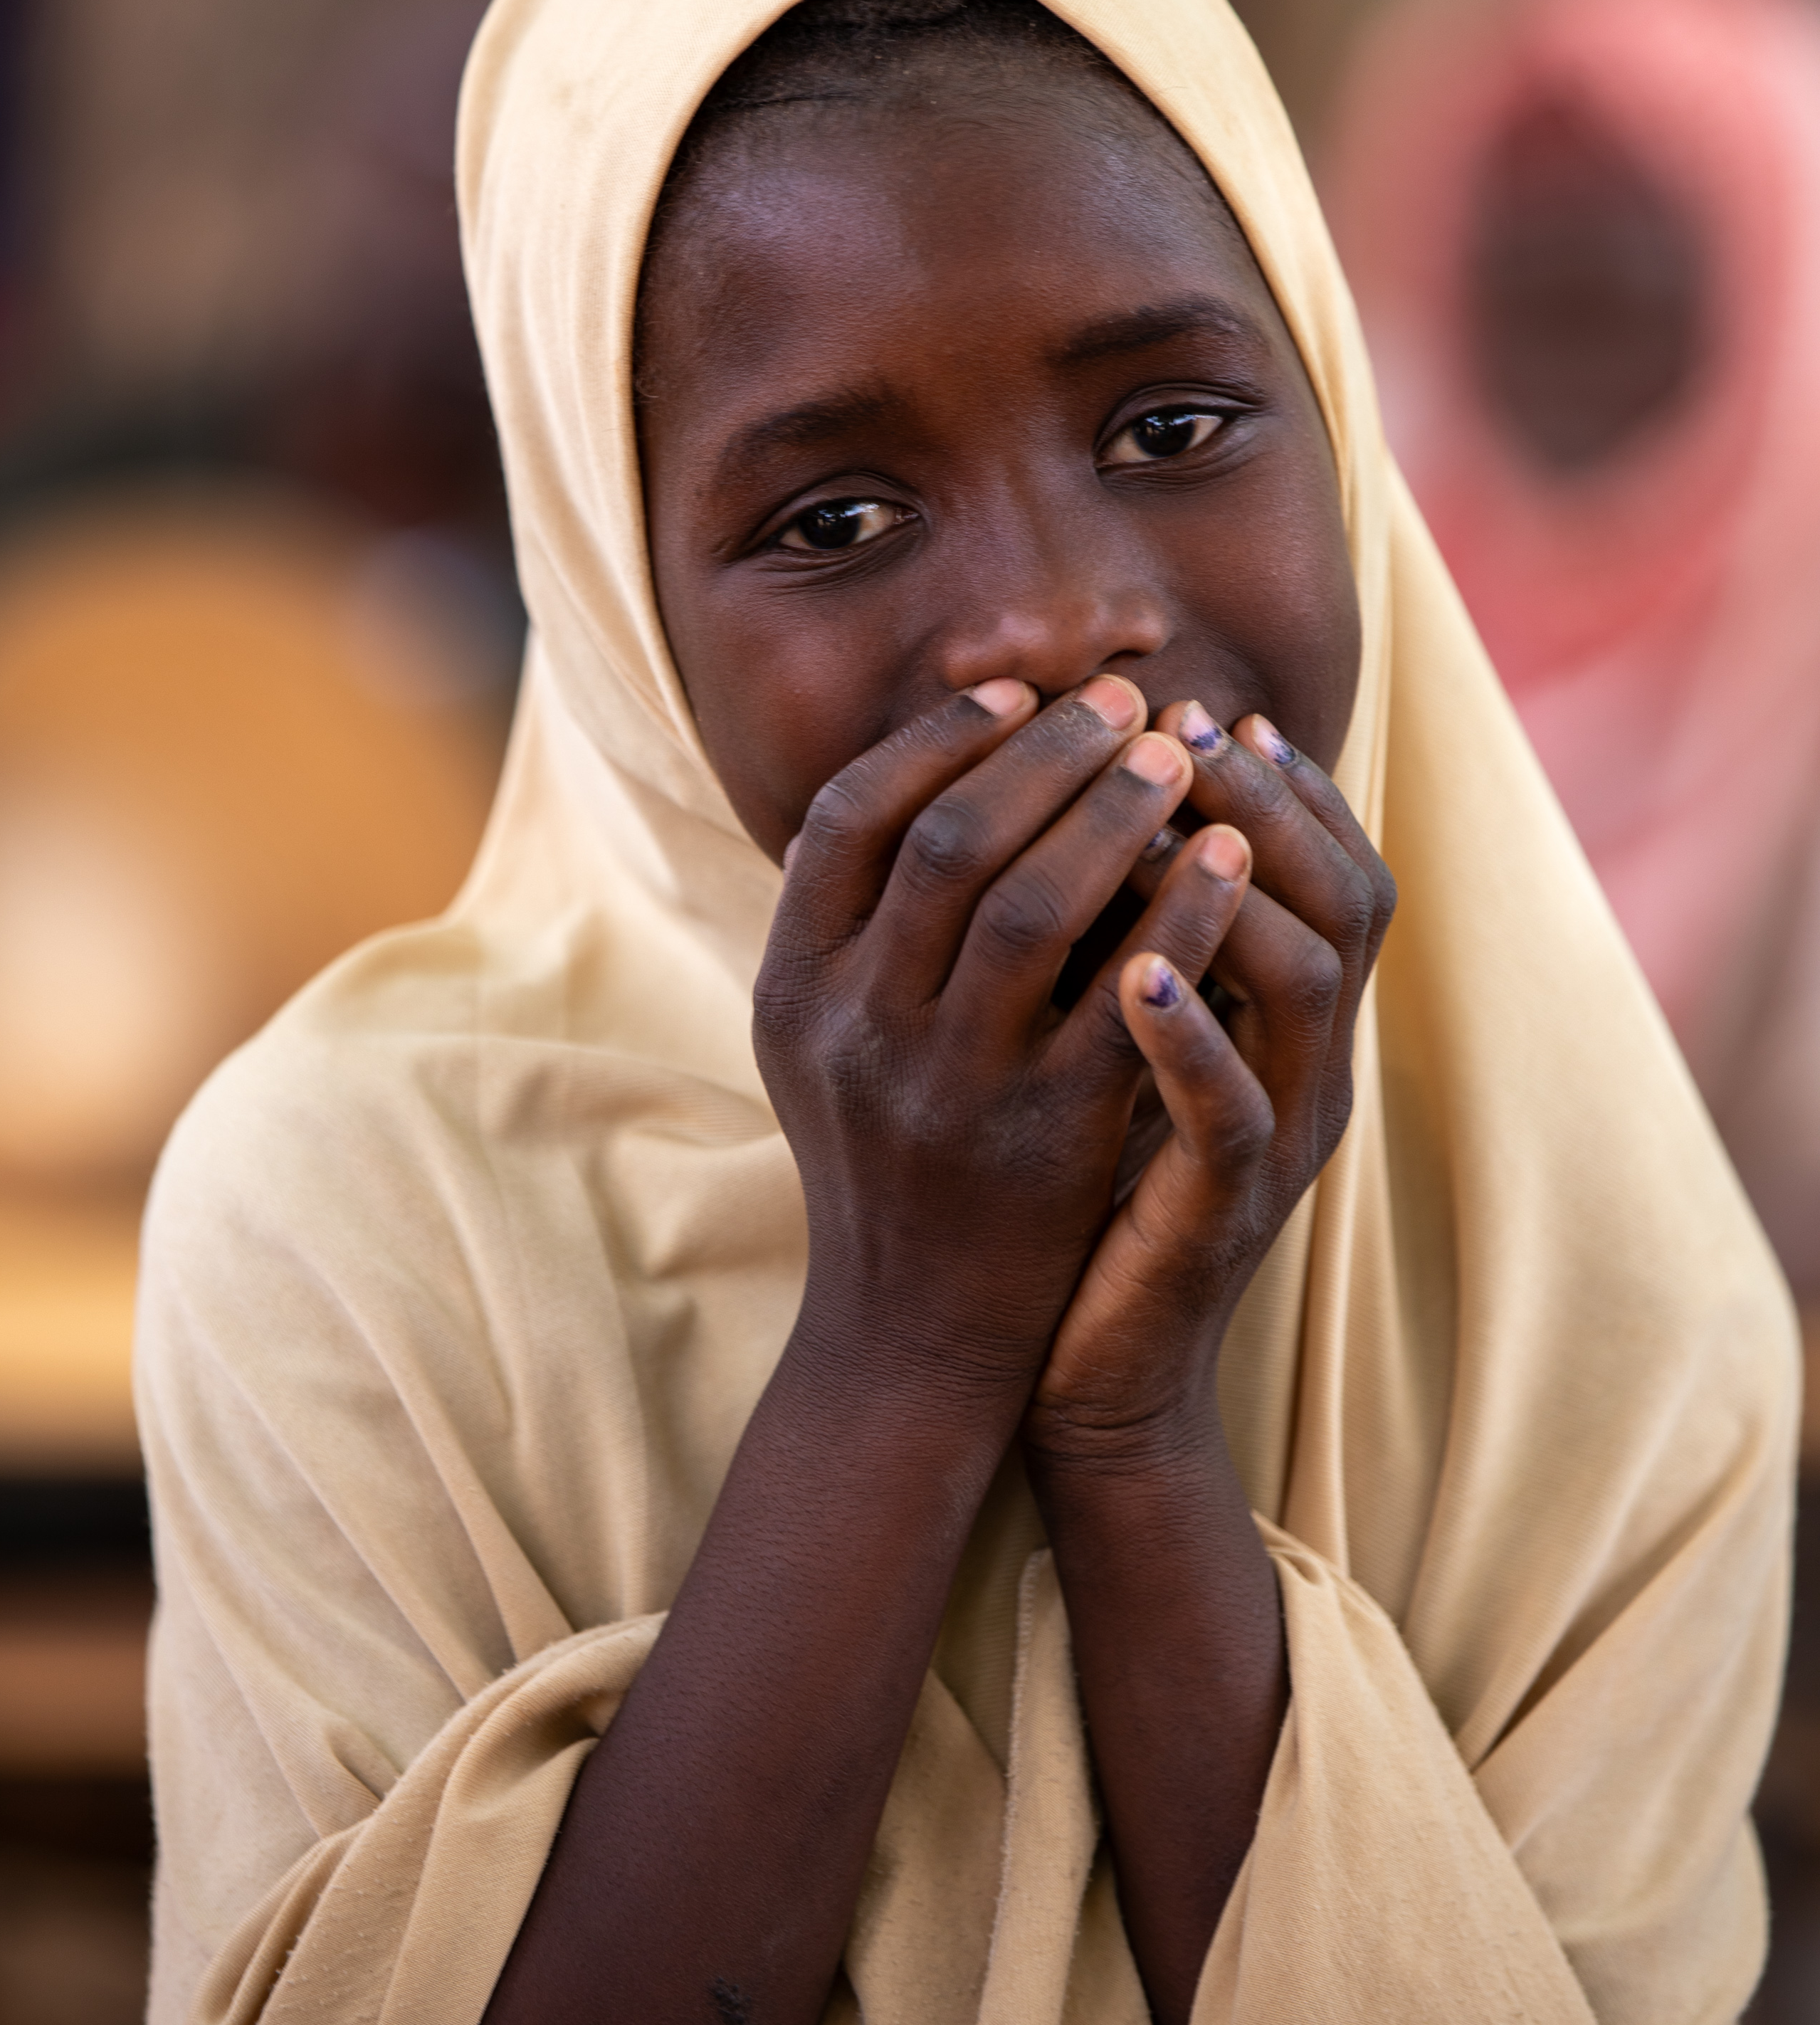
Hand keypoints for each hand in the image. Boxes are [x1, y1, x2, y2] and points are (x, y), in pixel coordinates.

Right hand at [755, 674, 1201, 1402]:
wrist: (908, 1335)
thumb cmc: (880, 1159)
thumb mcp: (821, 1038)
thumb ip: (850, 918)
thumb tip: (928, 757)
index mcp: (793, 987)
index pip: (848, 817)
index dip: (936, 739)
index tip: (1018, 689)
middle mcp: (856, 1029)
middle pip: (948, 842)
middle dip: (1045, 753)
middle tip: (1126, 699)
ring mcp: (948, 1085)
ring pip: (1033, 905)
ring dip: (1114, 812)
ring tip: (1184, 753)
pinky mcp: (1045, 1137)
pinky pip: (1124, 998)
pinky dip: (1181, 913)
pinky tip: (1230, 858)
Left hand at [1025, 705, 1393, 1461]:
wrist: (1086, 1373)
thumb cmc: (1087, 1184)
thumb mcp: (1113, 1038)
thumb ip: (1125, 932)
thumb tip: (1077, 796)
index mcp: (1293, 1026)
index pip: (1340, 871)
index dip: (1288, 786)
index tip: (1206, 709)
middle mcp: (1309, 1071)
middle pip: (1347, 902)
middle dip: (1269, 803)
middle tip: (1187, 731)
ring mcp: (1277, 1142)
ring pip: (1306, 985)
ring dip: (1235, 886)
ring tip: (1163, 817)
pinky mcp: (1221, 1213)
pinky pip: (1229, 1110)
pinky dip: (1189, 1032)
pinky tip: (1131, 971)